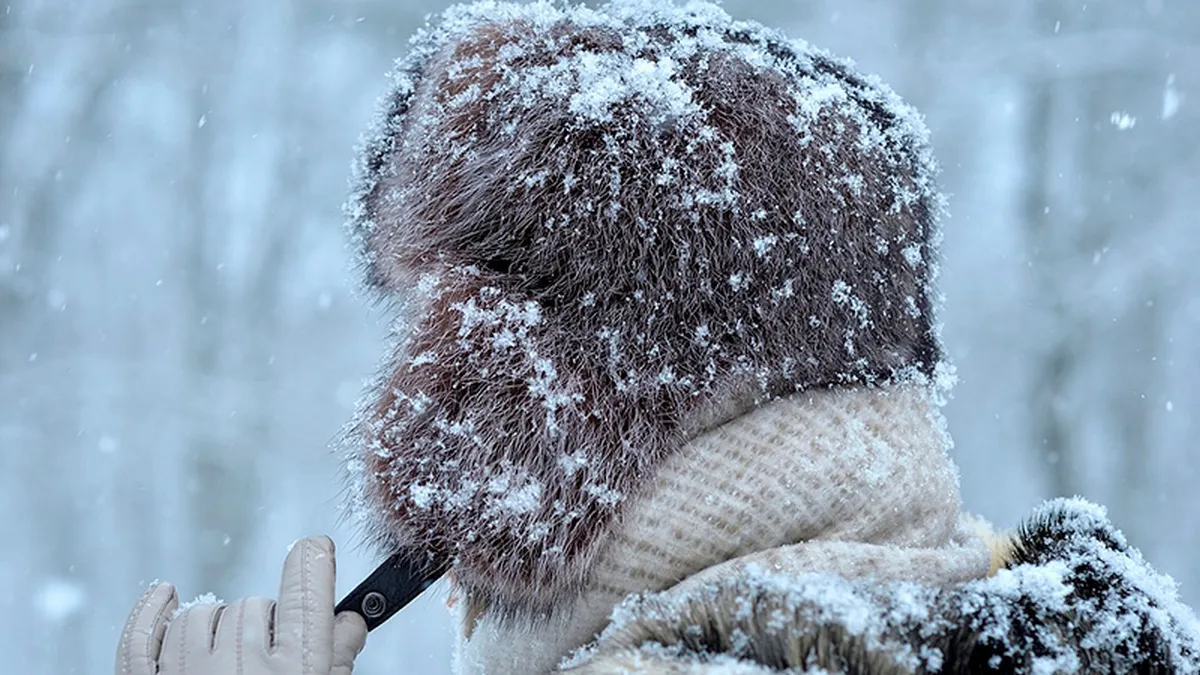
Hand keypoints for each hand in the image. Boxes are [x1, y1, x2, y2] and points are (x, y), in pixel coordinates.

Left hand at [116, 535, 367, 674]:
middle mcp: (240, 668)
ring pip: (201, 615)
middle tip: (268, 660)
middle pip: (253, 608)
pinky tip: (166, 595)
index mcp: (294, 672)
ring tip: (226, 660)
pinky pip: (142, 636)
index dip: (313, 564)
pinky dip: (153, 612)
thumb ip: (338, 660)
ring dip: (216, 626)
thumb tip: (348, 620)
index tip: (315, 548)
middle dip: (263, 625)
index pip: (306, 597)